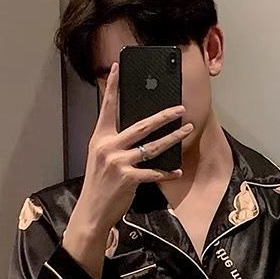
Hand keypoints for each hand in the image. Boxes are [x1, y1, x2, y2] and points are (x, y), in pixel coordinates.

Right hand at [74, 61, 193, 233]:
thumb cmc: (99, 184)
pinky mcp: (128, 179)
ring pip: (152, 147)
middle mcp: (109, 147)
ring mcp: (119, 163)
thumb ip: (114, 143)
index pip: (107, 108)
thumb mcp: (100, 158)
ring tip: (186, 130)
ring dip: (172, 138)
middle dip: (163, 116)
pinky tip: (177, 170)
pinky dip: (167, 172)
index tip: (117, 67)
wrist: (93, 210)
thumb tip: (137, 133)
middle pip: (141, 126)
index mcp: (100, 139)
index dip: (113, 87)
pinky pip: (154, 172)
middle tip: (179, 108)